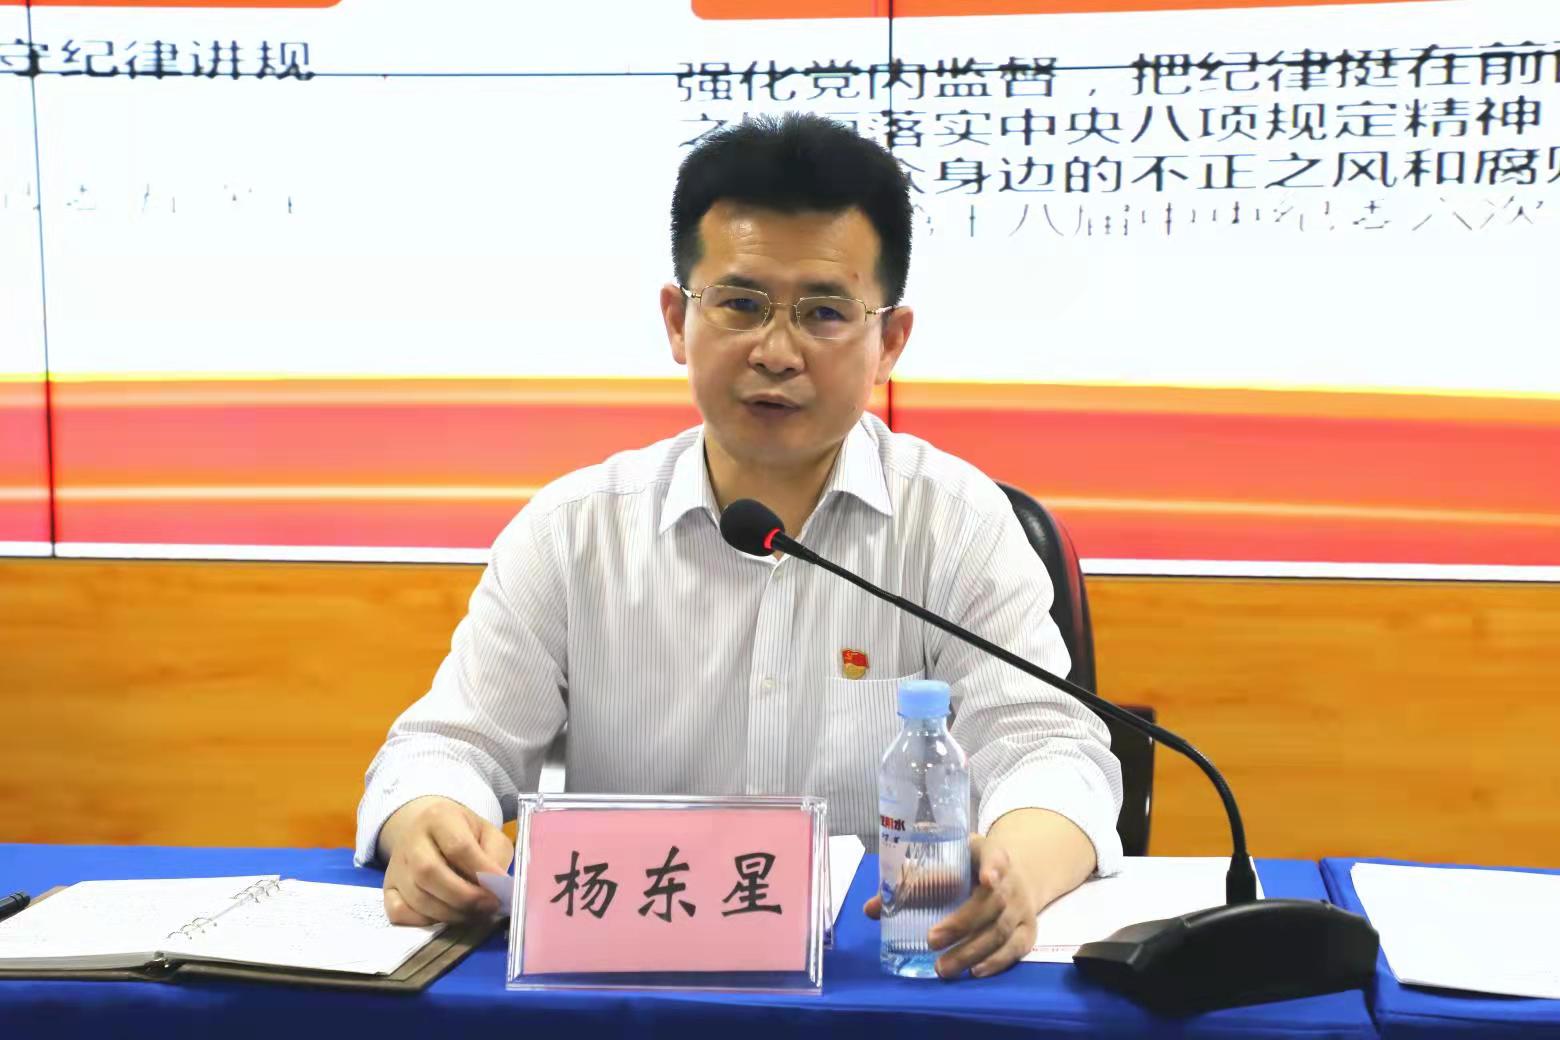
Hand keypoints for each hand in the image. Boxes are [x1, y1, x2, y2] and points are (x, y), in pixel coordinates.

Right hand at [378, 796, 513, 925]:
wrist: (427, 830)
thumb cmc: (464, 833)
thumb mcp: (488, 833)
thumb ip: (496, 856)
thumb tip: (498, 888)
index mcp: (439, 817)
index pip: (458, 846)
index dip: (481, 872)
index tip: (500, 890)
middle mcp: (411, 840)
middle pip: (430, 872)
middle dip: (464, 897)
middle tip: (488, 907)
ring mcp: (396, 865)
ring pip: (417, 896)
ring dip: (450, 913)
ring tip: (473, 914)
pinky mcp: (388, 887)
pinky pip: (398, 912)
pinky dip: (422, 922)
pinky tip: (444, 918)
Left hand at [863, 834, 1036, 979]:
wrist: (1012, 877)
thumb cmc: (968, 868)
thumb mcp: (946, 862)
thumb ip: (912, 881)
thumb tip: (869, 908)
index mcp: (989, 854)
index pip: (996, 856)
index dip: (994, 866)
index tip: (986, 879)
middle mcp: (1011, 880)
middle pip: (992, 902)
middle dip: (962, 923)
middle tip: (931, 940)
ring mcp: (1022, 906)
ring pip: (1001, 930)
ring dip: (972, 951)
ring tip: (943, 968)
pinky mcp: (1029, 929)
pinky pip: (1017, 948)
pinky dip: (998, 961)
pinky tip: (976, 972)